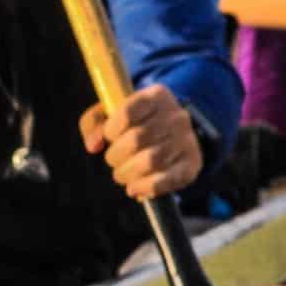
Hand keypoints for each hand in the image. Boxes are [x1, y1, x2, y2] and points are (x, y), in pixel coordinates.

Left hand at [78, 84, 202, 201]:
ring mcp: (187, 140)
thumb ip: (94, 123)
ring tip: (121, 175)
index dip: (111, 130)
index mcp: (157, 96)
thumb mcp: (112, 113)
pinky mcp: (192, 164)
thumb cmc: (134, 121)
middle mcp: (176, 116)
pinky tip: (133, 189)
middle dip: (115, 156)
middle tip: (112, 160)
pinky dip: (144, 187)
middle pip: (135, 140)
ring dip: (126, 173)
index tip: (109, 136)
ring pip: (150, 162)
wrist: (172, 133)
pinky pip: (166, 180)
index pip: (127, 113)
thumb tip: (93, 146)